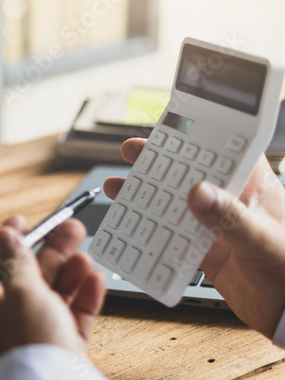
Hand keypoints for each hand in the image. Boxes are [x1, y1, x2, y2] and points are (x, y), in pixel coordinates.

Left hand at [0, 217, 106, 370]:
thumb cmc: (27, 348)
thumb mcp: (19, 293)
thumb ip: (16, 262)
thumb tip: (3, 235)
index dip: (8, 244)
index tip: (24, 221)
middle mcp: (4, 327)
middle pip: (26, 280)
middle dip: (49, 253)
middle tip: (71, 228)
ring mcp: (34, 339)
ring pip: (52, 297)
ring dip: (68, 272)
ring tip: (85, 252)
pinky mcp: (61, 352)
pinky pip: (71, 318)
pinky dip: (83, 297)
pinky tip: (95, 278)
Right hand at [104, 138, 284, 337]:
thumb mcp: (261, 239)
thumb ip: (229, 216)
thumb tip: (198, 192)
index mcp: (253, 188)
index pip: (222, 151)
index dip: (195, 137)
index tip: (167, 128)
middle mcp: (231, 203)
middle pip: (189, 173)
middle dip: (159, 162)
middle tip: (131, 151)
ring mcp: (215, 226)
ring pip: (174, 203)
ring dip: (146, 196)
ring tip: (119, 186)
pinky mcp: (204, 251)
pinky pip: (170, 236)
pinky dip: (148, 231)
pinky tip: (130, 227)